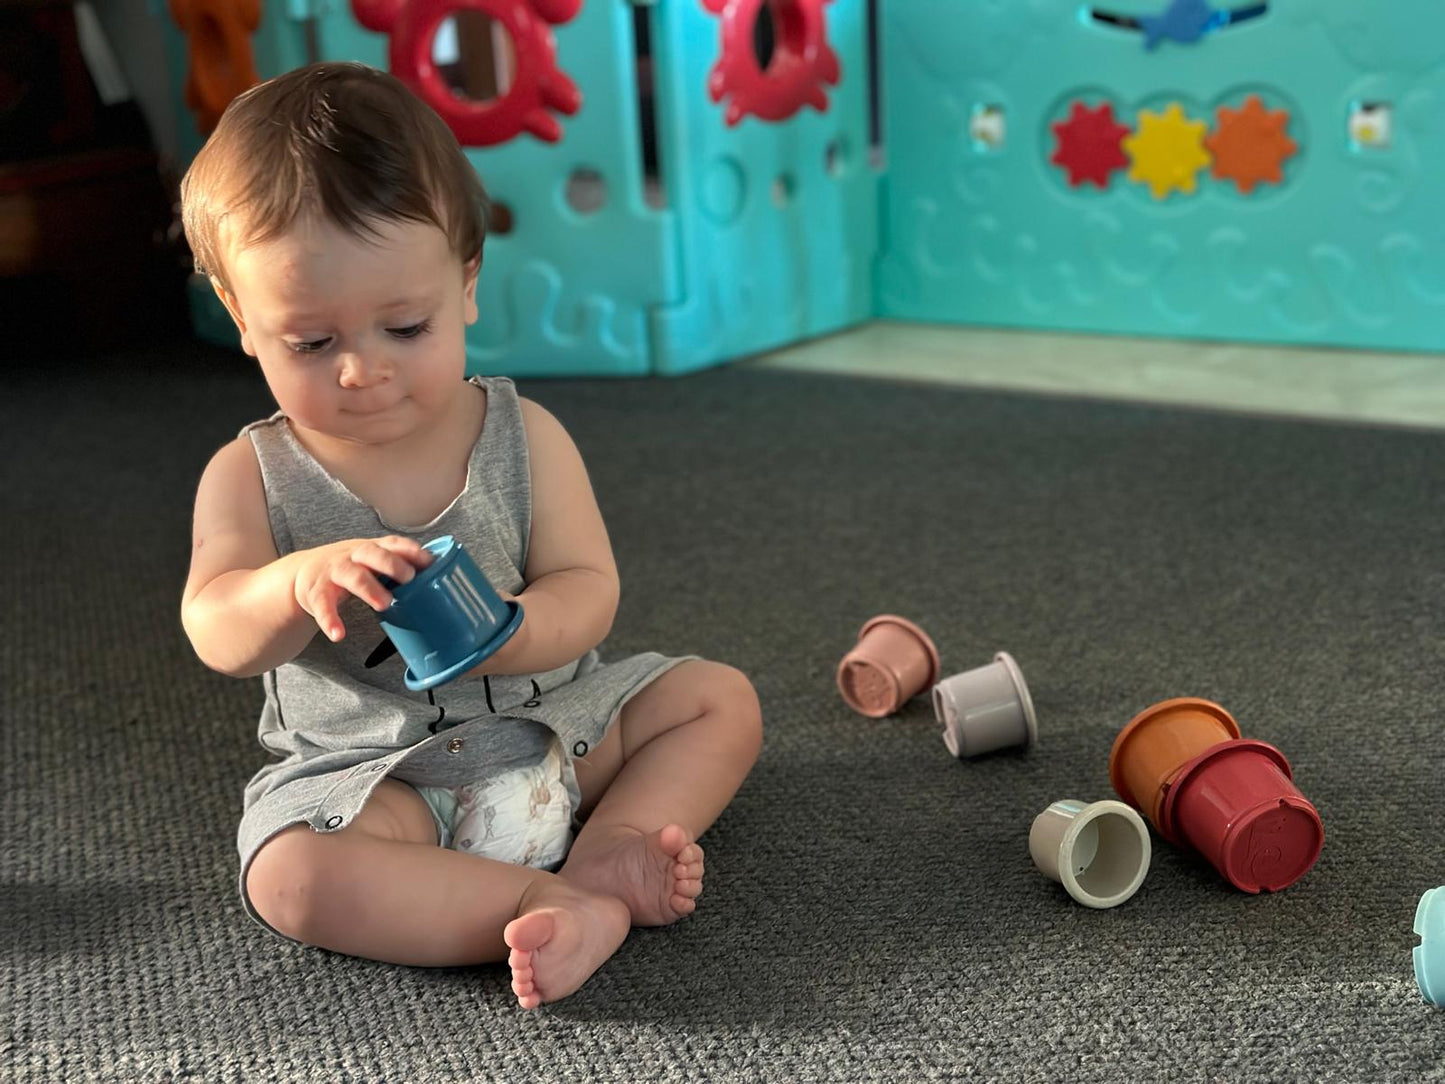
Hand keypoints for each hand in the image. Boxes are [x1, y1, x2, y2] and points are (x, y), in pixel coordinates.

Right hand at [292, 536, 432, 642]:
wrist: (302, 572)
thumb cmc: (350, 568)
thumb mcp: (371, 563)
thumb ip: (396, 569)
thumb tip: (438, 581)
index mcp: (370, 550)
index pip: (392, 544)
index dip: (410, 550)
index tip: (428, 560)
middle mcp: (352, 556)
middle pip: (372, 554)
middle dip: (391, 564)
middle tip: (409, 578)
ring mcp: (333, 572)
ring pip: (351, 576)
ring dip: (369, 588)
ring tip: (384, 603)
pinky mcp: (316, 592)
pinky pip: (323, 606)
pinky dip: (330, 620)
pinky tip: (338, 634)